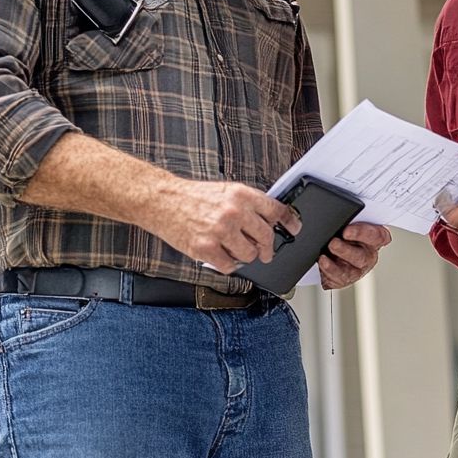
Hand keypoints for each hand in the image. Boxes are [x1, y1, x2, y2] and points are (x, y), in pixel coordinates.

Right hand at [149, 179, 302, 274]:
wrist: (163, 200)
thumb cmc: (193, 196)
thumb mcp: (226, 190)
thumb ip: (248, 204)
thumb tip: (270, 220)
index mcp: (241, 195)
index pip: (276, 210)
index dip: (289, 222)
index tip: (294, 229)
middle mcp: (234, 212)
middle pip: (266, 237)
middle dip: (268, 247)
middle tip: (266, 252)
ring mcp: (220, 231)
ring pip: (250, 254)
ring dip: (247, 256)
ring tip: (236, 249)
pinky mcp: (206, 249)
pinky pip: (230, 266)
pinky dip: (229, 264)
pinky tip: (222, 255)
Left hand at [318, 223, 391, 289]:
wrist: (338, 246)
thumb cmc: (347, 232)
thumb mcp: (350, 222)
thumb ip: (347, 220)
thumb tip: (332, 216)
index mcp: (375, 239)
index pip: (378, 236)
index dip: (362, 234)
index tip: (346, 231)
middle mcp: (368, 256)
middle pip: (361, 257)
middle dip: (345, 251)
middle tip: (332, 243)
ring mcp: (357, 270)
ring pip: (349, 273)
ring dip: (334, 266)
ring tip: (323, 258)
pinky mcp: (344, 279)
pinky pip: (337, 280)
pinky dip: (328, 273)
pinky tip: (322, 265)